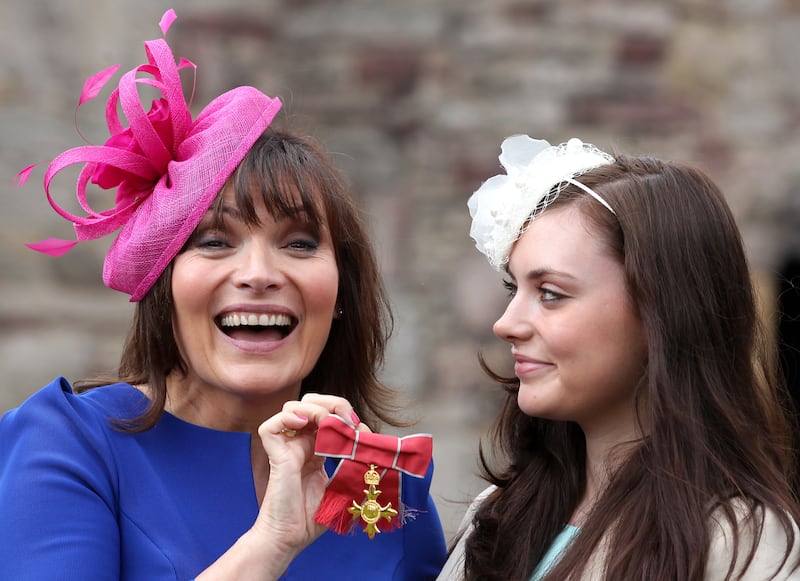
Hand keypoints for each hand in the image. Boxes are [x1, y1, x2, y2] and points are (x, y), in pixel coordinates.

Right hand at [253, 394, 365, 554]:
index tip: (361, 430)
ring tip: (328, 424)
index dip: (345, 414)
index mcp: (317, 448)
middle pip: (311, 402)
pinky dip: (286, 418)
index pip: (329, 414)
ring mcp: (287, 448)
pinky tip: (303, 425)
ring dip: (315, 408)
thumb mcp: (344, 487)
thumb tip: (373, 446)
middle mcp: (301, 443)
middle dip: (333, 403)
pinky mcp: (275, 456)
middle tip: (348, 420)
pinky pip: (270, 427)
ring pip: (292, 408)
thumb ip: (356, 466)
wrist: (290, 539)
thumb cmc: (312, 518)